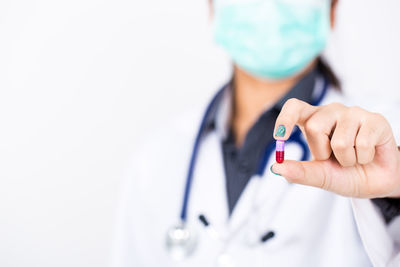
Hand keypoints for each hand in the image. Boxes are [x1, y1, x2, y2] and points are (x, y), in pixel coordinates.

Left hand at [271, 98, 399, 197]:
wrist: (377, 182)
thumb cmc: (345, 174)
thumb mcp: (319, 176)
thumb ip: (299, 172)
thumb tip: (276, 168)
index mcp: (313, 120)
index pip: (294, 107)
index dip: (285, 119)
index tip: (279, 137)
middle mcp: (331, 112)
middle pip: (314, 127)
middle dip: (322, 152)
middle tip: (334, 158)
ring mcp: (353, 113)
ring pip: (339, 141)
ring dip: (346, 160)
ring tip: (353, 157)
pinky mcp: (375, 120)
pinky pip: (362, 144)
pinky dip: (363, 158)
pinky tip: (368, 154)